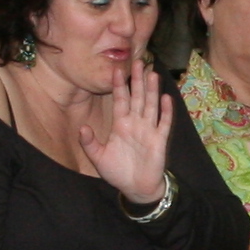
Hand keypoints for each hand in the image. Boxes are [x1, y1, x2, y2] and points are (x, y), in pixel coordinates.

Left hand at [79, 61, 172, 203]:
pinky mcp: (159, 140)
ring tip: (152, 73)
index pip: (120, 100)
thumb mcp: (99, 158)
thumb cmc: (118, 172)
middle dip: (137, 80)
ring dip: (152, 90)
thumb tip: (83, 127)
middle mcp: (135, 123)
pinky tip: (166, 98)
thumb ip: (90, 143)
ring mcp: (148, 130)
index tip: (116, 70)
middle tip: (138, 61)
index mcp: (121, 125)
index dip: (119, 86)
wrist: (136, 188)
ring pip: (150, 105)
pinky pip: (163, 123)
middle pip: (137, 97)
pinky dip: (165, 111)